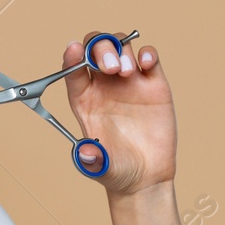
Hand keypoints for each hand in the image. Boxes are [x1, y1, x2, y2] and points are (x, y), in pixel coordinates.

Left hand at [60, 32, 175, 195]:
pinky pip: (149, 58)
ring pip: (121, 48)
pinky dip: (147, 53)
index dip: (71, 57)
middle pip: (95, 50)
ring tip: (126, 72)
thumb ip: (92, 158)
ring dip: (121, 51)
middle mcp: (104, 87)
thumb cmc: (116, 169)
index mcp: (84, 101)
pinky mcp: (153, 85)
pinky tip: (146, 63)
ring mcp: (129, 83)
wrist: (146, 176)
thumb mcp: (100, 167)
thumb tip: (85, 152)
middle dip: (100, 48)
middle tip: (109, 67)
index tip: (73, 50)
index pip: (73, 71)